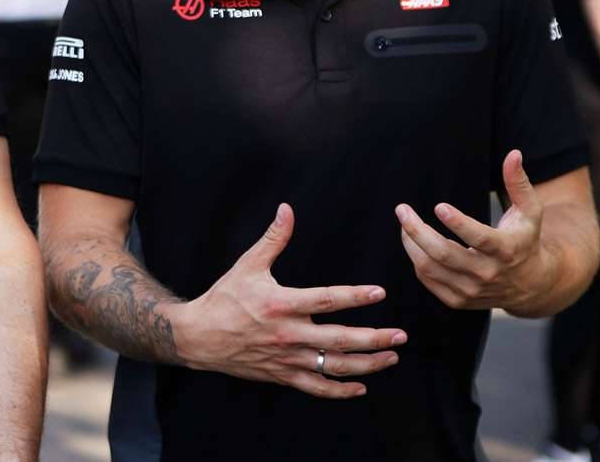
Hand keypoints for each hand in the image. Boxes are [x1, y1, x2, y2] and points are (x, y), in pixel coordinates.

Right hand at [167, 203, 404, 398]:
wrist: (198, 335)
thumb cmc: (224, 297)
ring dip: (367, 364)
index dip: (354, 296)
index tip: (379, 293)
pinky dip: (340, 390)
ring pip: (334, 366)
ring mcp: (286, 358)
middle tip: (401, 335)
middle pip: (339, 340)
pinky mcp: (282, 375)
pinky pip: (316, 388)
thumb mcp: (247, 265)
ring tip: (392, 358)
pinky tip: (361, 387)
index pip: (326, 300)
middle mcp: (287, 334)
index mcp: (281, 304)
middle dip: (374, 338)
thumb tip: (287, 209)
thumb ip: (273, 239)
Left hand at [396, 150, 550, 312]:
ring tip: (404, 223)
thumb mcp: (530, 211)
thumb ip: (519, 182)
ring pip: (430, 267)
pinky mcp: (459, 300)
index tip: (439, 205)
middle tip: (401, 210)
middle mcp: (488, 274)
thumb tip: (513, 154)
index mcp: (506, 250)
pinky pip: (428, 279)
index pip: (479, 238)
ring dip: (411, 243)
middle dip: (417, 230)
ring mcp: (471, 290)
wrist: (532, 284)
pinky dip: (417, 259)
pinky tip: (414, 243)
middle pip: (444, 253)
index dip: (458, 223)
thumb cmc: (525, 239)